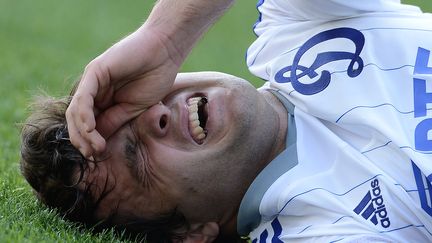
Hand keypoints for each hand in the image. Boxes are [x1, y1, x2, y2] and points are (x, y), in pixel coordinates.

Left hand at [66, 26, 179, 157]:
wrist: (165, 53)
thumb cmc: (155, 77)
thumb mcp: (133, 109)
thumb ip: (115, 121)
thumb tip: (98, 140)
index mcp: (103, 99)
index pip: (87, 124)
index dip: (88, 143)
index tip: (98, 157)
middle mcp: (93, 90)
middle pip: (76, 120)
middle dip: (82, 140)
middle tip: (93, 155)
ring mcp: (92, 80)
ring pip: (76, 111)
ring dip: (82, 132)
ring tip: (94, 147)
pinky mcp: (95, 71)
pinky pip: (83, 97)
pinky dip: (84, 115)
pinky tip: (90, 129)